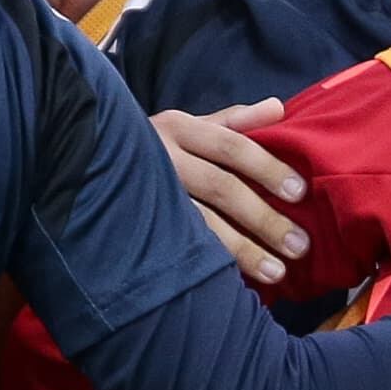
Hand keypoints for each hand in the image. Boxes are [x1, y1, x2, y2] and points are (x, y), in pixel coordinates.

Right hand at [153, 99, 307, 283]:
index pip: (232, 146)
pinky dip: (210, 262)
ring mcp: (147, 194)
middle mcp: (162, 159)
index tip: (300, 193)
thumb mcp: (190, 126)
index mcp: (180, 129)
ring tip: (276, 272)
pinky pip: (179, 246)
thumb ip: (234, 120)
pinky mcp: (137, 226)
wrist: (90, 161)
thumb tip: (278, 108)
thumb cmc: (157, 147)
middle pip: (221, 188)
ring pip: (200, 224)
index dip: (267, 168)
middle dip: (263, 218)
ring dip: (242, 250)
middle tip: (299, 245)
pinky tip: (234, 282)